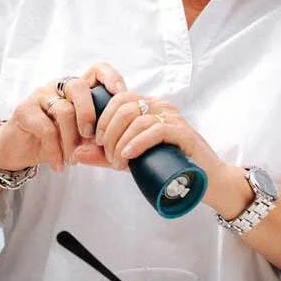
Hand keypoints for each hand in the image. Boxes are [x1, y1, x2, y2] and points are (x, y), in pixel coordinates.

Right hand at [0, 63, 126, 172]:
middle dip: (89, 114)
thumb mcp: (80, 139)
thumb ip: (96, 135)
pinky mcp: (24, 110)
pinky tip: (59, 165)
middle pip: (78, 87)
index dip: (110, 77)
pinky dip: (56, 150)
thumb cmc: (53, 141)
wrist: (18, 151)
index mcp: (75, 89)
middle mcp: (58, 87)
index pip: (96, 71)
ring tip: (73, 160)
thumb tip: (119, 139)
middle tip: (92, 138)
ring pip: (64, 110)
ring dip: (71, 141)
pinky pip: (47, 128)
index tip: (121, 93)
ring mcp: (40, 96)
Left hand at [94, 92, 227, 177]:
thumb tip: (76, 154)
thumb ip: (103, 156)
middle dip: (109, 132)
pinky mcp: (184, 132)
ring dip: (121, 142)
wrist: (204, 181)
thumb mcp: (130, 160)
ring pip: (138, 118)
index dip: (102, 118)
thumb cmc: (167, 167)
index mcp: (148, 107)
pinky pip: (157, 129)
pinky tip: (128, 155)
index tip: (96, 142)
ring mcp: (174, 118)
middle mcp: (161, 107)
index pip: (118, 99)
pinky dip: (138, 142)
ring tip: (119, 163)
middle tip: (108, 156)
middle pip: (125, 106)